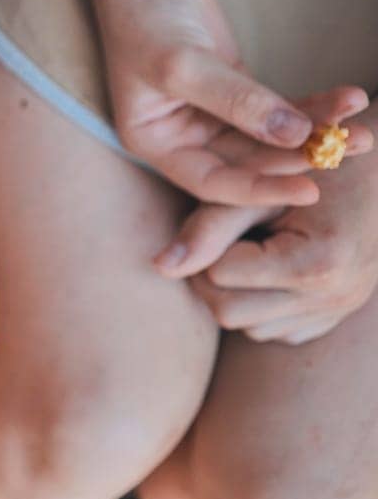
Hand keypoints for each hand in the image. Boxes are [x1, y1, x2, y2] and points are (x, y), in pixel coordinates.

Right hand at [90, 0, 367, 205]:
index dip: (260, 190)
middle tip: (353, 146)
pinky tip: (346, 100)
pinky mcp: (237, 90)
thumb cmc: (144, 19)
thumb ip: (238, 101)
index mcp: (156, 142)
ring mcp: (212, 114)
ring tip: (363, 129)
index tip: (310, 188)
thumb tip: (294, 136)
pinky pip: (279, 107)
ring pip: (269, 136)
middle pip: (249, 161)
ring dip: (316, 132)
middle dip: (300, 155)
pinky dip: (312, 106)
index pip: (213, 181)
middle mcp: (183, 136)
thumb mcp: (184, 63)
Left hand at [158, 111, 377, 344]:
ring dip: (235, 296)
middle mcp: (334, 296)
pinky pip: (278, 332)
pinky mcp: (337, 318)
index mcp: (316, 262)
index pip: (218, 275)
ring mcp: (339, 311)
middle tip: (219, 244)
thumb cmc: (315, 166)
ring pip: (249, 329)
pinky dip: (263, 308)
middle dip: (211, 280)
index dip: (204, 248)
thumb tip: (159, 267)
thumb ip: (208, 227)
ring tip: (247, 252)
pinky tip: (270, 270)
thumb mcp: (262, 188)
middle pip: (228, 313)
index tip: (213, 224)